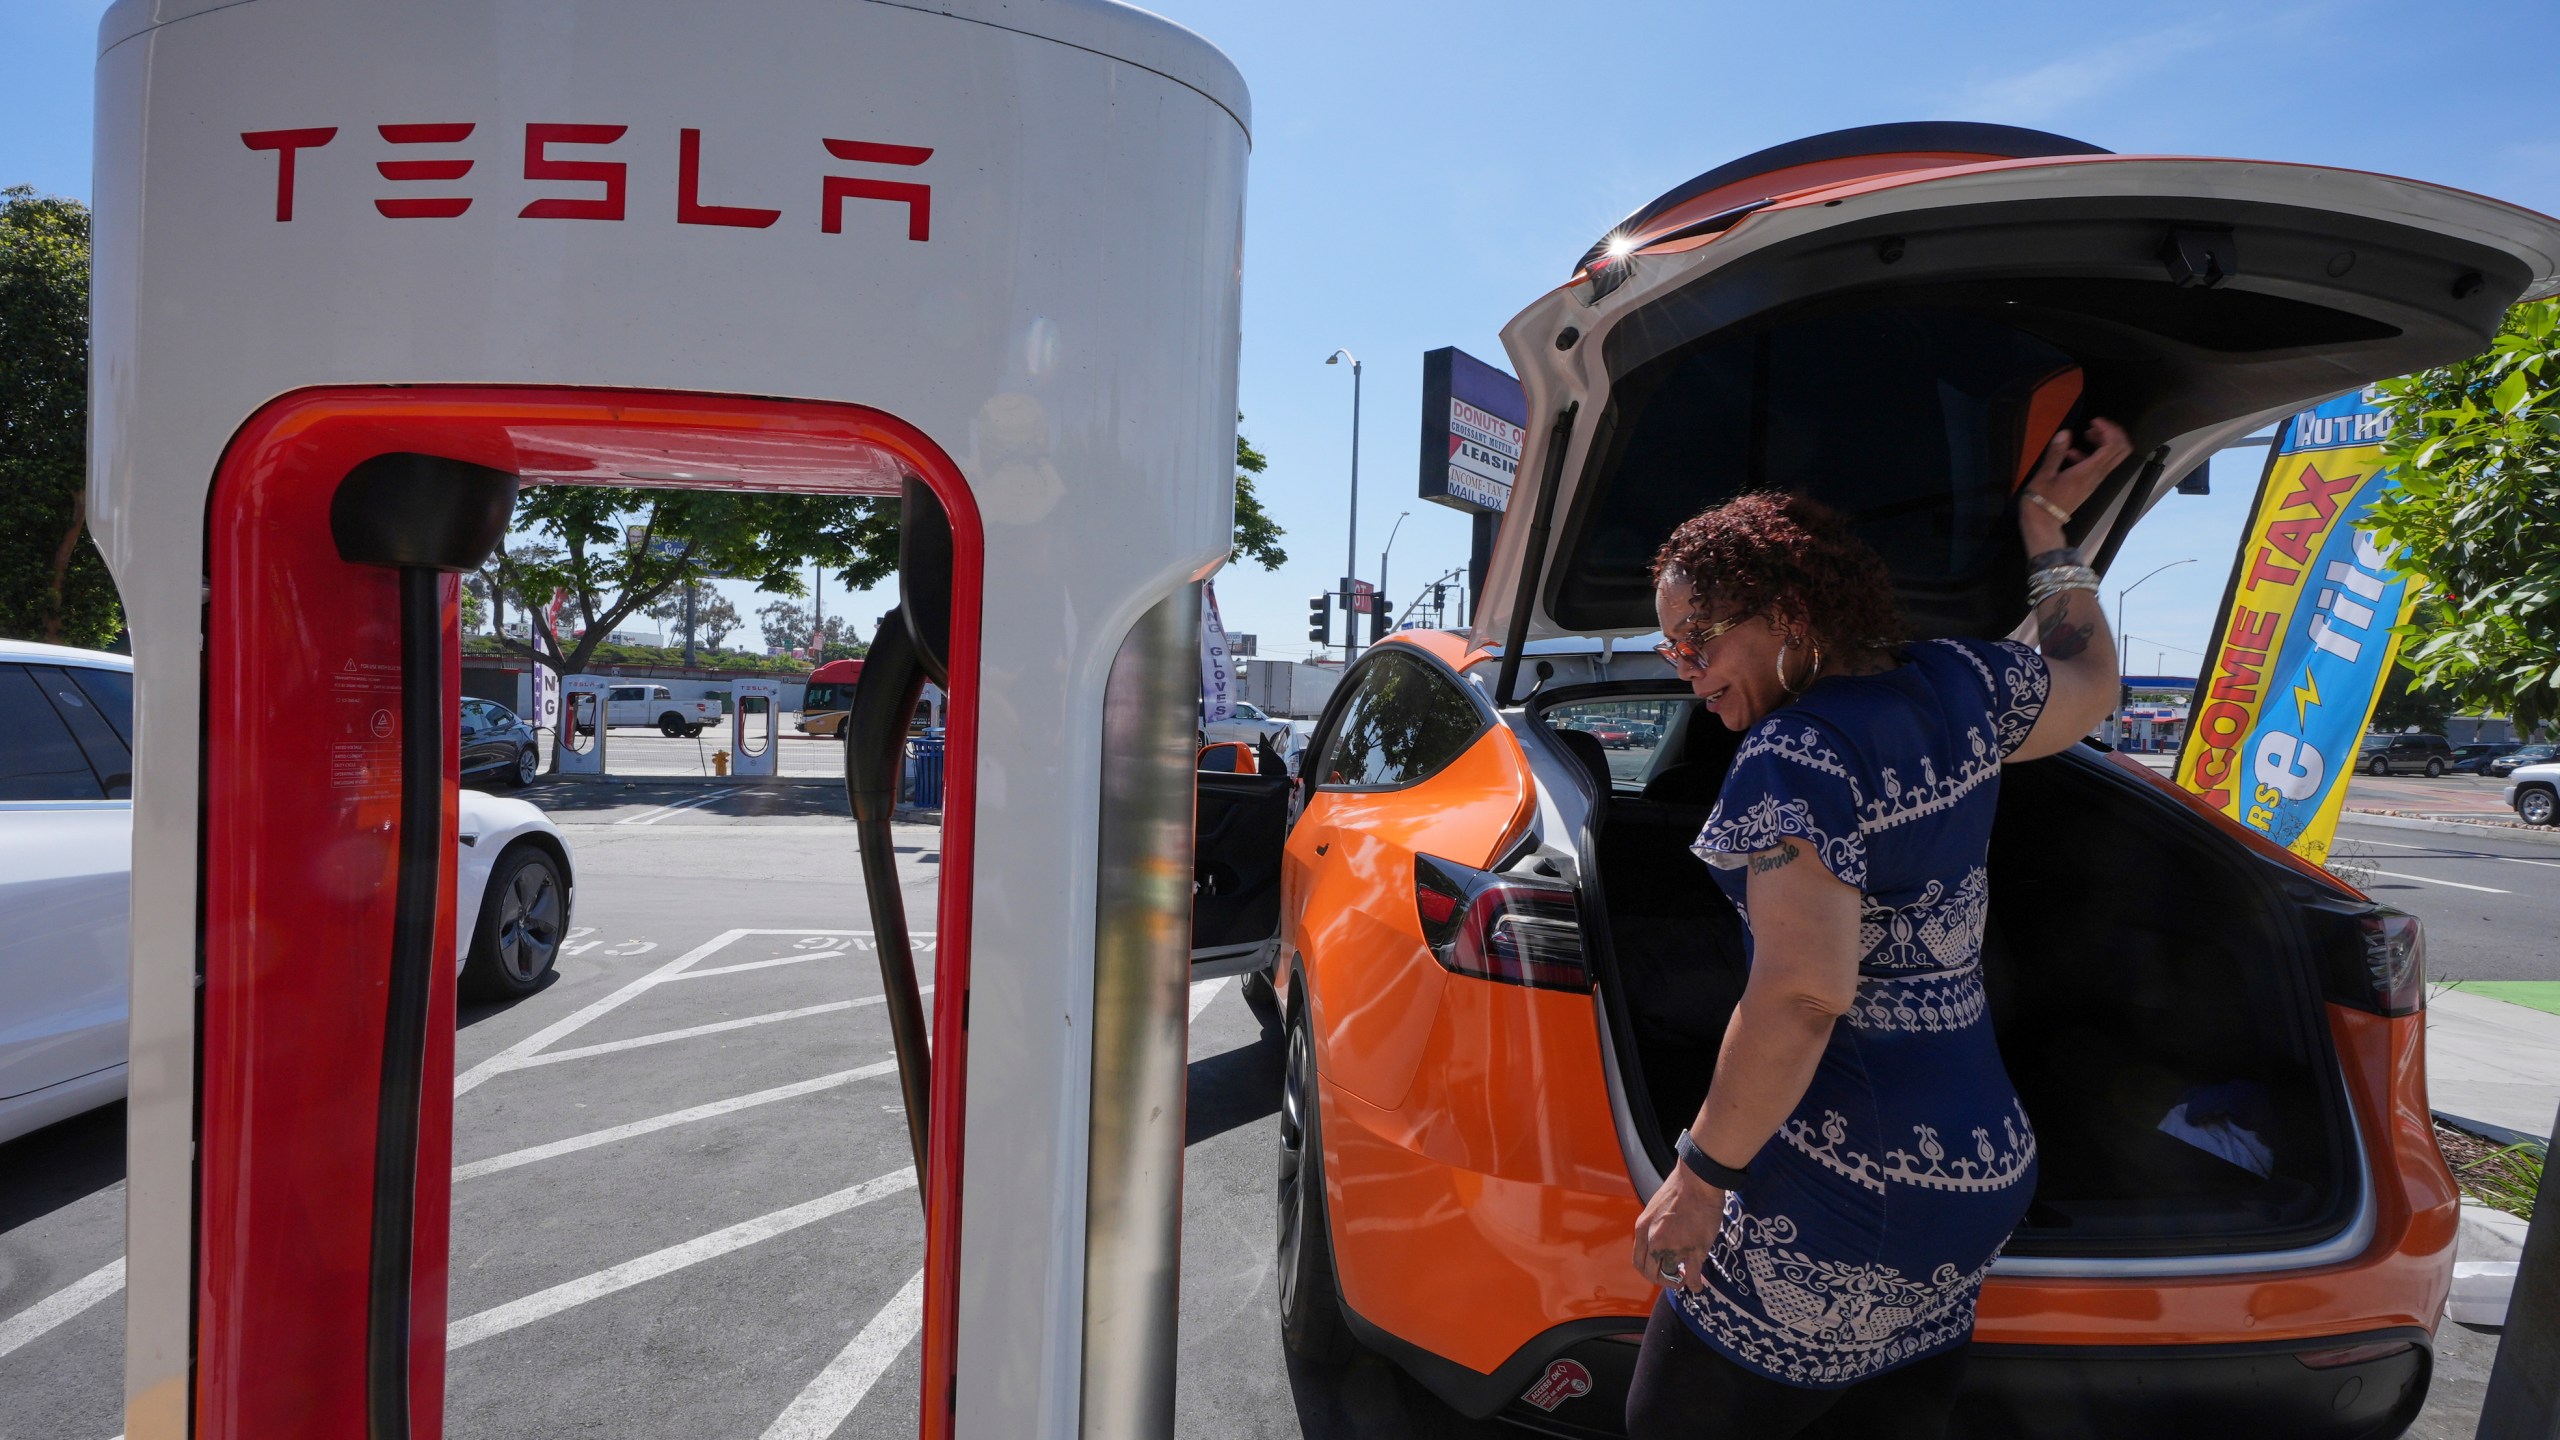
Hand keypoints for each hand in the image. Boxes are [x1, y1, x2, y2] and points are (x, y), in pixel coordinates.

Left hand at [1629, 1162, 1723, 1292]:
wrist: (1697, 1181)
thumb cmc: (1679, 1189)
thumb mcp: (1655, 1207)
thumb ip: (1655, 1226)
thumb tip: (1660, 1238)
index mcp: (1643, 1229)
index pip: (1638, 1261)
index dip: (1649, 1271)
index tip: (1659, 1271)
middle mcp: (1654, 1241)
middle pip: (1651, 1273)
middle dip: (1662, 1280)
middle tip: (1673, 1279)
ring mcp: (1674, 1247)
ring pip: (1671, 1276)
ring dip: (1678, 1281)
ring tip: (1685, 1279)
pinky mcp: (1694, 1250)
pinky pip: (1692, 1275)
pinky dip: (1694, 1284)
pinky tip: (1697, 1285)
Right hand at [2018, 416, 2131, 543]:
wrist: (2043, 523)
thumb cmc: (2042, 500)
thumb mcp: (2044, 474)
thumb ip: (2056, 453)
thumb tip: (2065, 433)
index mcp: (2088, 471)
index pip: (2112, 446)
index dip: (2108, 429)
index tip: (2093, 421)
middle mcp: (2097, 476)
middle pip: (2121, 451)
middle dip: (2113, 433)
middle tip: (2095, 426)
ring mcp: (2095, 481)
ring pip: (2113, 457)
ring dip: (2105, 442)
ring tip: (2086, 434)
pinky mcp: (2089, 484)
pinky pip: (2101, 465)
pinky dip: (2094, 453)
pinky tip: (2072, 453)